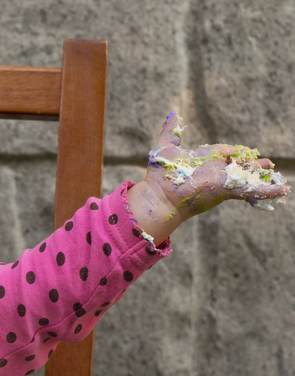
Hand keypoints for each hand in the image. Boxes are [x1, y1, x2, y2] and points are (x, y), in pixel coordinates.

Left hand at [127, 113, 288, 242]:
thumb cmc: (160, 174)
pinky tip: (282, 191)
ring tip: (279, 179)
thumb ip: (171, 131)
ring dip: (263, 178)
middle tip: (268, 165)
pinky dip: (267, 191)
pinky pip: (251, 190)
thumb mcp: (166, 147)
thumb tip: (173, 114)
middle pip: (240, 166)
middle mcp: (216, 171)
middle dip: (254, 166)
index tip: (247, 151)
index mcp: (205, 160)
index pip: (227, 153)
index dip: (237, 152)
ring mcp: (223, 181)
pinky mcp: (227, 190)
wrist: (159, 196)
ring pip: (248, 178)